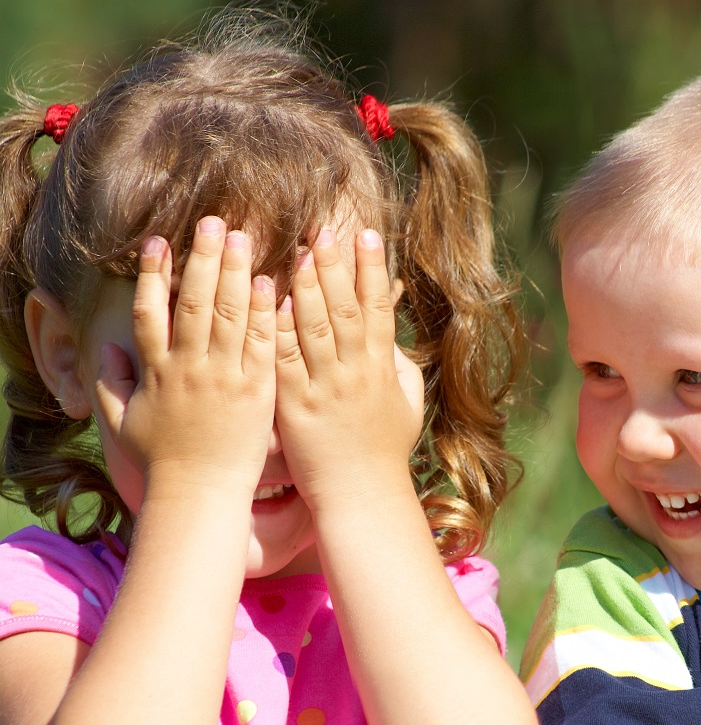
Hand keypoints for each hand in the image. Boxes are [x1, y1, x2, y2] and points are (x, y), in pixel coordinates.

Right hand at [93, 217, 277, 494]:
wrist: (200, 495)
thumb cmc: (163, 462)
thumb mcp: (125, 423)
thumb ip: (112, 383)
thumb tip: (105, 349)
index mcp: (157, 372)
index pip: (151, 312)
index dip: (153, 274)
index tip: (158, 241)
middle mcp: (189, 368)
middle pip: (195, 301)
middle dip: (203, 258)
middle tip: (213, 221)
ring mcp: (224, 377)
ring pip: (229, 314)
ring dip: (236, 272)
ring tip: (243, 236)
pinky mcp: (257, 390)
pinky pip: (262, 343)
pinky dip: (265, 312)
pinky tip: (271, 282)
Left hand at [273, 226, 422, 510]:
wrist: (361, 494)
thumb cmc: (384, 450)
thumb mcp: (406, 402)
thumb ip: (398, 364)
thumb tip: (389, 331)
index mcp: (382, 367)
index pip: (378, 307)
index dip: (372, 269)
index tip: (366, 234)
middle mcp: (355, 371)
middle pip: (344, 307)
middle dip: (334, 266)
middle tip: (322, 229)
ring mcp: (324, 387)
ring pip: (314, 326)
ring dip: (305, 286)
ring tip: (295, 250)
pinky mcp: (294, 404)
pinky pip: (284, 359)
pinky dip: (278, 328)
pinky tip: (270, 300)